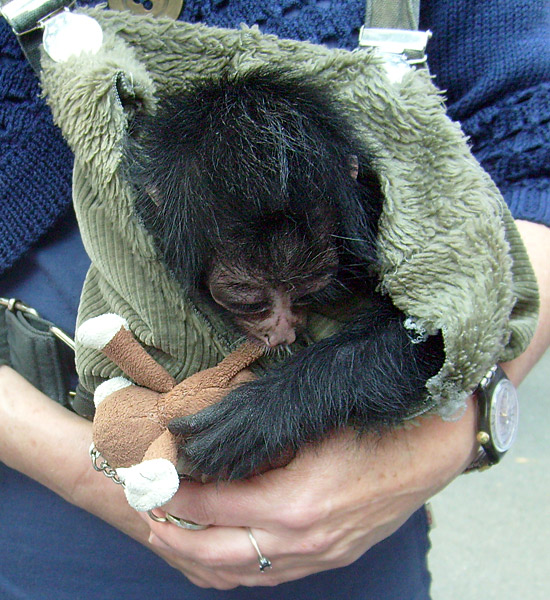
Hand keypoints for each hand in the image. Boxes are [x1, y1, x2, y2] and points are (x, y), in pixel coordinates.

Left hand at [144, 398, 477, 588]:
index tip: (155, 484)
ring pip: (242, 574)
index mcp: (293, 504)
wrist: (426, 456)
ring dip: (202, 559)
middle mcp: (301, 542)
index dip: (178, 498)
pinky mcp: (329, 560)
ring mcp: (316, 558)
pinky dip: (238, 570)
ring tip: (177, 538)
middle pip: (217, 553)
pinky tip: (224, 554)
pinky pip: (270, 577)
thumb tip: (214, 440)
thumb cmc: (370, 433)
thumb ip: (261, 442)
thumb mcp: (311, 429)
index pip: (214, 508)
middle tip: (150, 518)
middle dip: (176, 538)